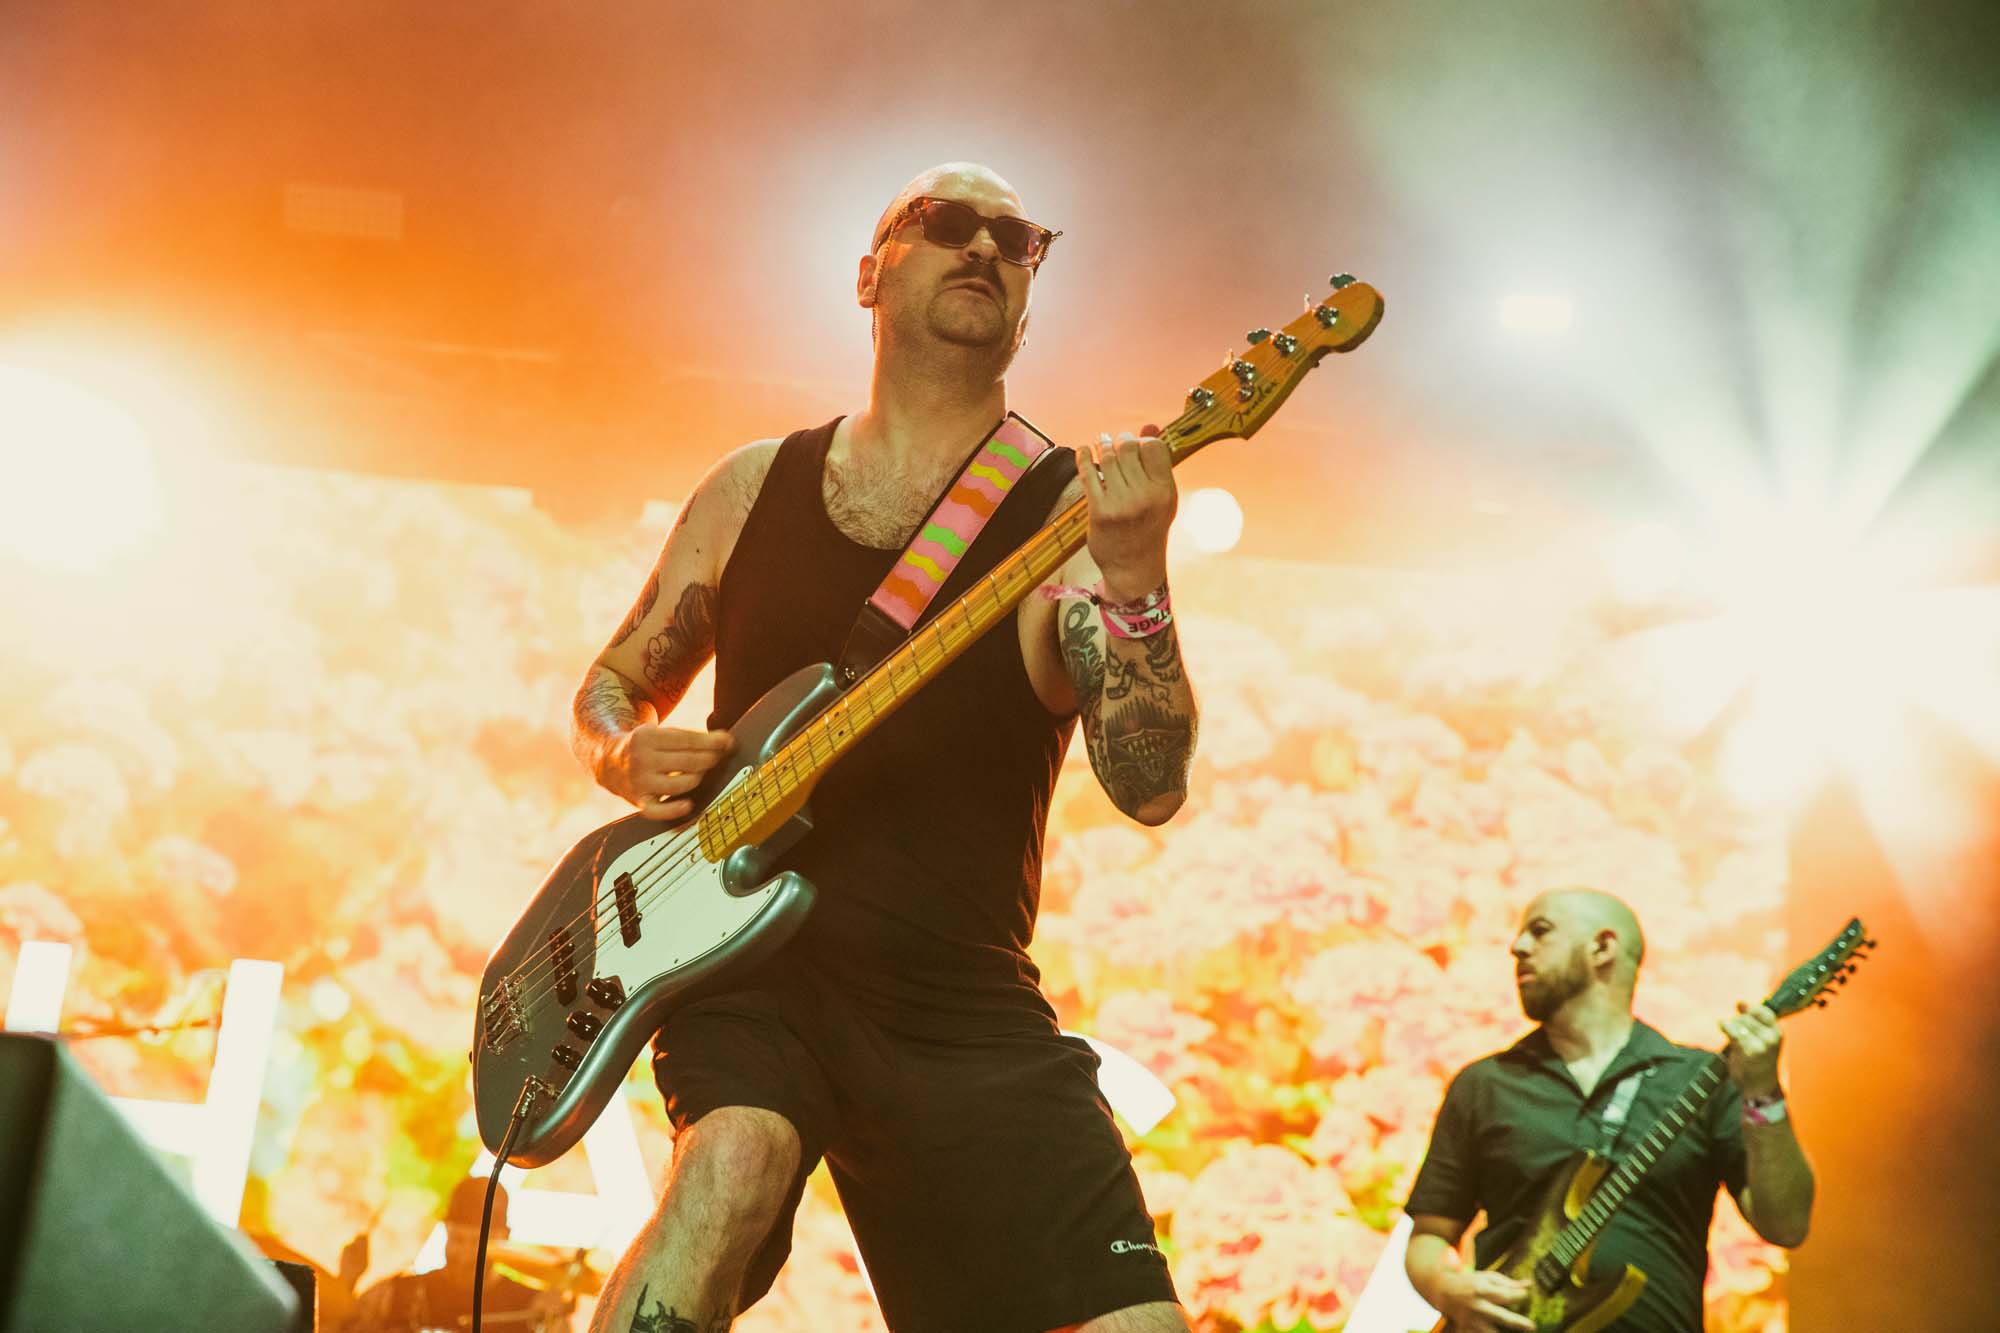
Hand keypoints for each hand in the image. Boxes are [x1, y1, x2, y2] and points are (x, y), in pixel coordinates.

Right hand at [611, 724, 731, 820]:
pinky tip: (689, 804)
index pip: (688, 740)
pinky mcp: (639, 801)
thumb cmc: (644, 747)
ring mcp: (640, 781)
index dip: (712, 742)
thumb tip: (726, 742)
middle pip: (688, 761)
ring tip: (701, 772)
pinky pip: (658, 811)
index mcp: (646, 736)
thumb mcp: (658, 733)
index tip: (728, 742)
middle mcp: (641, 759)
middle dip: (710, 758)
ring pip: (681, 784)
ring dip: (698, 777)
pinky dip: (674, 810)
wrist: (608, 762)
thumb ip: (689, 737)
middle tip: (718, 757)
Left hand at [1080, 427, 1175, 601]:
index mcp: (1165, 491)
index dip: (1142, 440)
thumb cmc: (1149, 528)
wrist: (1134, 568)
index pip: (1153, 447)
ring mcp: (1122, 504)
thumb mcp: (1162, 497)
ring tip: (1099, 444)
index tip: (1134, 444)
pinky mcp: (1100, 512)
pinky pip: (1089, 475)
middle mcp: (1146, 496)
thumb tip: (1150, 426)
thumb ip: (1157, 462)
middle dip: (1118, 442)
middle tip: (1113, 442)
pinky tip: (1083, 451)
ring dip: (1101, 447)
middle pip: (1128, 449)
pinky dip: (1084, 458)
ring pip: (1107, 460)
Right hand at [1435, 1267, 1535, 1331]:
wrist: (1443, 1290)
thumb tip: (1529, 1285)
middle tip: (1532, 1327)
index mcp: (1482, 1290)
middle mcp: (1477, 1306)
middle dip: (1518, 1323)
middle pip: (1501, 1317)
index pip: (1506, 1295)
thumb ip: (1509, 1283)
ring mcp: (1472, 1320)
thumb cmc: (1470, 1282)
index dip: (1519, 1296)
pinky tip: (1496, 1331)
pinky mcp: (1467, 1330)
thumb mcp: (1488, 1278)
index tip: (1526, 1295)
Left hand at [1721, 1001, 1783, 1099]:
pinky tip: (1725, 1031)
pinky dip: (1726, 1028)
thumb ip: (1752, 1020)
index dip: (1749, 1010)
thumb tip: (1740, 1002)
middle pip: (1746, 1016)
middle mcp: (1772, 1037)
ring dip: (1731, 1028)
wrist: (1760, 1087)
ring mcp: (1761, 1044)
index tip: (1742, 1015)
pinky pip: (1732, 1031)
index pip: (1762, 1010)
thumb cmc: (1759, 1061)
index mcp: (1778, 1032)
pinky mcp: (1748, 1050)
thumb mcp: (1761, 1038)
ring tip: (1736, 1041)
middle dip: (1738, 1022)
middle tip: (1740, 1036)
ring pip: (1738, 1022)